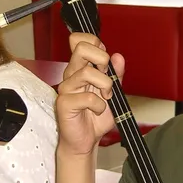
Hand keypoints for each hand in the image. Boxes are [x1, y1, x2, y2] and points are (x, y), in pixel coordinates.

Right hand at [55, 32, 126, 156]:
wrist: (86, 141)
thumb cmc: (95, 118)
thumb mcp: (113, 93)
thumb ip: (116, 75)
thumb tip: (118, 56)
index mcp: (81, 69)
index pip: (81, 41)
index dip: (96, 43)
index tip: (106, 62)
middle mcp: (71, 75)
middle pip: (81, 48)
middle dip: (101, 59)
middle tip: (108, 75)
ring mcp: (66, 88)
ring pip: (87, 73)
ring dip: (105, 85)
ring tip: (106, 98)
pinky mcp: (64, 103)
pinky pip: (87, 98)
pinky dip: (99, 105)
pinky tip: (97, 111)